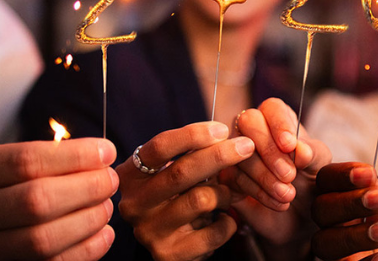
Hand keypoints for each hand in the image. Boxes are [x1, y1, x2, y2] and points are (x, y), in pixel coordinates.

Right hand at [0, 138, 118, 259]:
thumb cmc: (0, 186)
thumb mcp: (8, 162)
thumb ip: (48, 156)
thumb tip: (102, 154)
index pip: (28, 160)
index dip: (75, 156)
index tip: (107, 152)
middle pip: (37, 200)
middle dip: (86, 188)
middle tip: (110, 180)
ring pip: (44, 238)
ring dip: (89, 220)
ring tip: (106, 206)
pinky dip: (87, 249)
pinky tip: (104, 233)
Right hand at [116, 121, 255, 260]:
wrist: (169, 244)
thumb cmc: (175, 196)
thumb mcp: (173, 172)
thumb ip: (193, 154)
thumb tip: (229, 139)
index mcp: (131, 175)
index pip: (160, 147)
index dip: (193, 135)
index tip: (222, 129)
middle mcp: (134, 203)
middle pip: (181, 172)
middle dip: (219, 156)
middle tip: (246, 146)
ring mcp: (149, 231)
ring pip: (201, 200)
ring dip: (225, 193)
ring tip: (229, 194)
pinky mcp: (169, 254)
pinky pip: (213, 232)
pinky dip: (229, 222)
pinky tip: (226, 219)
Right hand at [220, 98, 331, 247]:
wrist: (300, 213)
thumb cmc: (310, 179)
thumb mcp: (320, 165)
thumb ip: (313, 153)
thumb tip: (300, 149)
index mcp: (278, 117)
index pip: (272, 108)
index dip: (279, 124)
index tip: (289, 145)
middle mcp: (253, 129)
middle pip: (248, 122)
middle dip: (269, 150)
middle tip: (289, 175)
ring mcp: (236, 151)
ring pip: (239, 153)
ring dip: (265, 176)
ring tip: (288, 195)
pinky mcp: (228, 175)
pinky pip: (234, 177)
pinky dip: (258, 192)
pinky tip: (277, 202)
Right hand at [311, 162, 377, 260]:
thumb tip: (374, 198)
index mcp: (354, 192)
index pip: (328, 179)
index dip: (341, 176)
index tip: (369, 175)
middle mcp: (344, 220)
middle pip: (320, 211)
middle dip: (347, 204)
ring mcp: (349, 248)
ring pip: (324, 244)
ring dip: (352, 236)